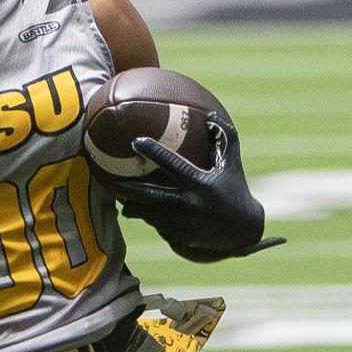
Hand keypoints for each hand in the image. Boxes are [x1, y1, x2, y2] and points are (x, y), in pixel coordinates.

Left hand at [109, 111, 285, 262]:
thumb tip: (212, 114)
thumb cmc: (235, 189)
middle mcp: (188, 204)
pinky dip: (145, 216)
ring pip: (146, 213)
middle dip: (125, 187)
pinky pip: (154, 225)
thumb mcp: (232, 163)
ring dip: (131, 204)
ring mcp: (181, 223)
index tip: (136, 141)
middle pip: (147, 194)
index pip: (172, 164)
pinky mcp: (177, 237)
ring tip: (118, 193)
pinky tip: (134, 209)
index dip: (153, 152)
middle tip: (109, 178)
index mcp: (199, 182)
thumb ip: (224, 137)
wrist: (242, 232)